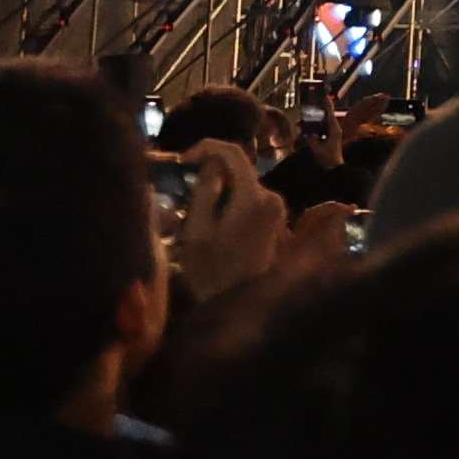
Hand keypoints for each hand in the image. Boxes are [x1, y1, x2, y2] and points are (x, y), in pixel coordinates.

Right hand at [165, 141, 284, 299]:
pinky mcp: (274, 223)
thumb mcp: (197, 231)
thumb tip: (209, 163)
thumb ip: (204, 191)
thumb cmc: (211, 272)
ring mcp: (277, 211)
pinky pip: (248, 200)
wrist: (239, 311)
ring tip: (192, 212)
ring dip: (218, 190)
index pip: (233, 152)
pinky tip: (210, 224)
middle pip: (238, 168)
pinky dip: (228, 203)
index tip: (182, 162)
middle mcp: (272, 198)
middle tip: (181, 192)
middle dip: (209, 173)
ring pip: (241, 185)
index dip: (205, 147)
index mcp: (255, 196)